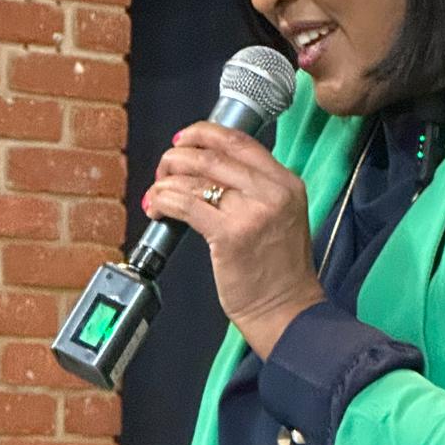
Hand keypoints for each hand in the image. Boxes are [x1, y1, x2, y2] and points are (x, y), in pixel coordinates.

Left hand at [144, 122, 326, 358]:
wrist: (287, 311)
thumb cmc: (280, 272)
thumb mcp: (282, 216)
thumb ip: (255, 189)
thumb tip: (208, 170)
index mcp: (286, 184)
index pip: (239, 141)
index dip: (204, 133)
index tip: (184, 139)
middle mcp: (271, 192)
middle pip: (211, 155)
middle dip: (177, 157)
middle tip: (164, 170)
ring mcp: (251, 213)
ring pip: (194, 178)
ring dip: (165, 181)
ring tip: (157, 194)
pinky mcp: (229, 235)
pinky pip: (184, 204)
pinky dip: (163, 200)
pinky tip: (157, 208)